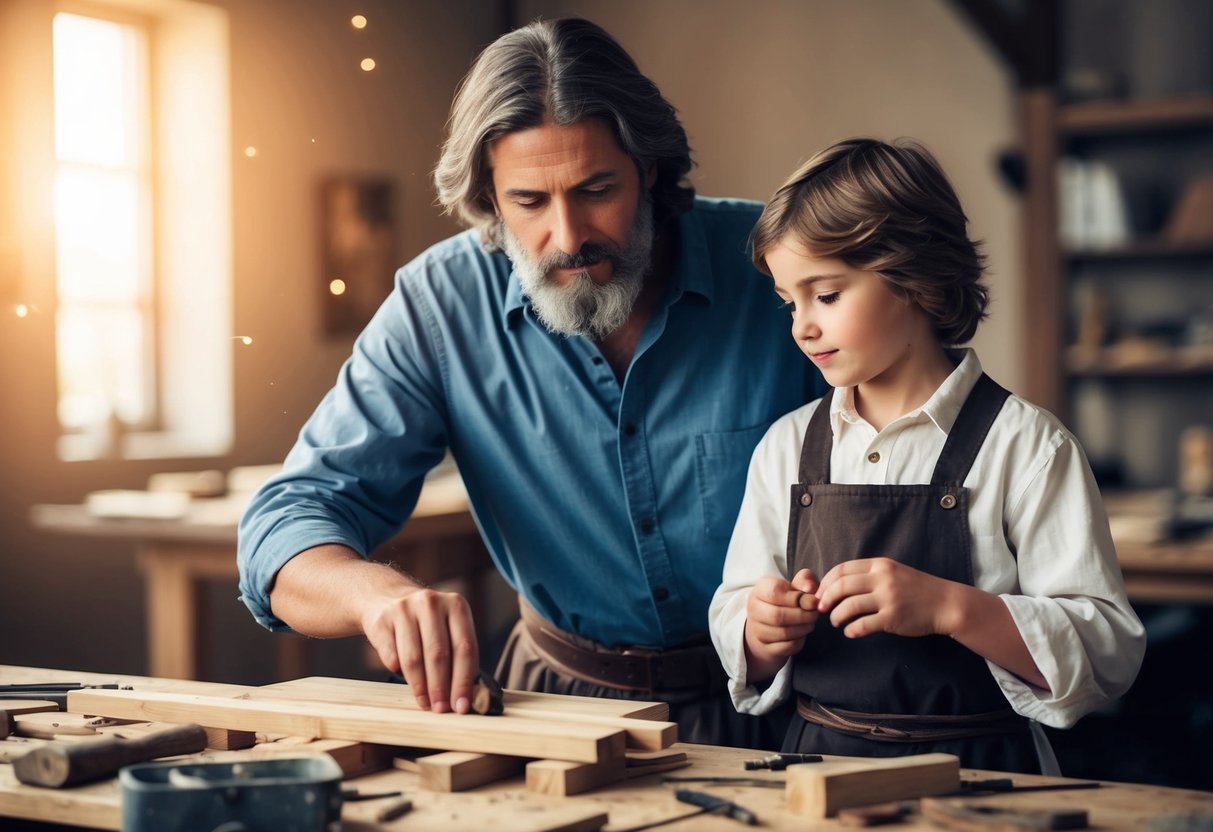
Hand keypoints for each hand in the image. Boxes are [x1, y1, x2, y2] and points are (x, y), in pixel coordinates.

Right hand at [361, 586, 479, 713]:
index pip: (465, 648)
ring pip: (414, 658)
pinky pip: (391, 655)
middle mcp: (431, 603)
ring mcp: (404, 609)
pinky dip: (397, 671)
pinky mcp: (381, 620)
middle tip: (441, 709)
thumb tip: (466, 697)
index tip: (462, 705)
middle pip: (439, 654)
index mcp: (456, 605)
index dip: (464, 680)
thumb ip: (459, 657)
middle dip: (441, 688)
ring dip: (420, 687)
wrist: (386, 599)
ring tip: (425, 702)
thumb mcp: (448, 629)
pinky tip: (403, 679)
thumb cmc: (426, 623)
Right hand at [744, 568, 819, 681]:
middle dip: (803, 616)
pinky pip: (786, 647)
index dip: (798, 598)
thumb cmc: (785, 602)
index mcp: (760, 590)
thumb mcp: (794, 587)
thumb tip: (811, 587)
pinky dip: (799, 641)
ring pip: (783, 633)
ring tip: (810, 623)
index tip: (813, 602)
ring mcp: (756, 630)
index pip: (774, 592)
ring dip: (803, 629)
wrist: (768, 625)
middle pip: (778, 615)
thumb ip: (805, 581)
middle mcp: (754, 609)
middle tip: (815, 615)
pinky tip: (802, 634)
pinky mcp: (764, 647)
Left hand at [816, 557, 958, 638]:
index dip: (825, 582)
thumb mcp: (892, 572)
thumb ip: (868, 575)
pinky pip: (863, 625)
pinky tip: (850, 632)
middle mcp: (882, 579)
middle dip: (825, 599)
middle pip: (841, 586)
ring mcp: (888, 599)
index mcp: (879, 565)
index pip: (841, 569)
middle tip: (821, 609)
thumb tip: (837, 584)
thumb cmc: (916, 588)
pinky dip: (851, 630)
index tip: (820, 593)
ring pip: (849, 606)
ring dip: (836, 616)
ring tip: (835, 622)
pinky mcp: (893, 618)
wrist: (945, 603)